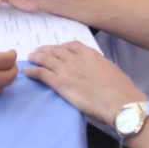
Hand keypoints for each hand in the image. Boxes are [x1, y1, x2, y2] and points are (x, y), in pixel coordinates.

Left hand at [26, 41, 144, 123]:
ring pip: (46, 59)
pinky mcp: (61, 83)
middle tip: (38, 51)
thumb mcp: (111, 69)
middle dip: (45, 50)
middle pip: (55, 50)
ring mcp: (67, 70)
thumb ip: (100, 65)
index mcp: (90, 54)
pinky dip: (33, 71)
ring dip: (36, 57)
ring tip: (30, 58)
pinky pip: (42, 74)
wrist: (119, 102)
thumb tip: (98, 68)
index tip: (56, 49)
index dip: (61, 46)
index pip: (71, 45)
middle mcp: (76, 59)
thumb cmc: (121, 89)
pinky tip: (27, 72)